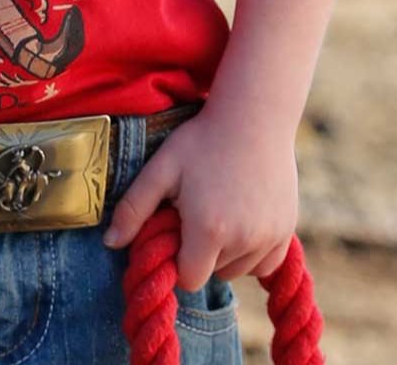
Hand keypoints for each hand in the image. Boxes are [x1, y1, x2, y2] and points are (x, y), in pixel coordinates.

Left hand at [101, 108, 298, 290]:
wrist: (253, 117)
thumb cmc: (201, 140)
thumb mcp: (161, 168)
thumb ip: (133, 208)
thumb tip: (110, 242)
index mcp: (208, 230)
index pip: (188, 279)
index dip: (177, 259)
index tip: (175, 229)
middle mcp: (243, 241)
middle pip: (213, 274)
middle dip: (200, 253)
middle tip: (196, 211)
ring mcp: (270, 237)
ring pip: (239, 270)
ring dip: (226, 253)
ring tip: (219, 210)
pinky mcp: (287, 231)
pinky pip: (266, 263)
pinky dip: (252, 251)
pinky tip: (241, 217)